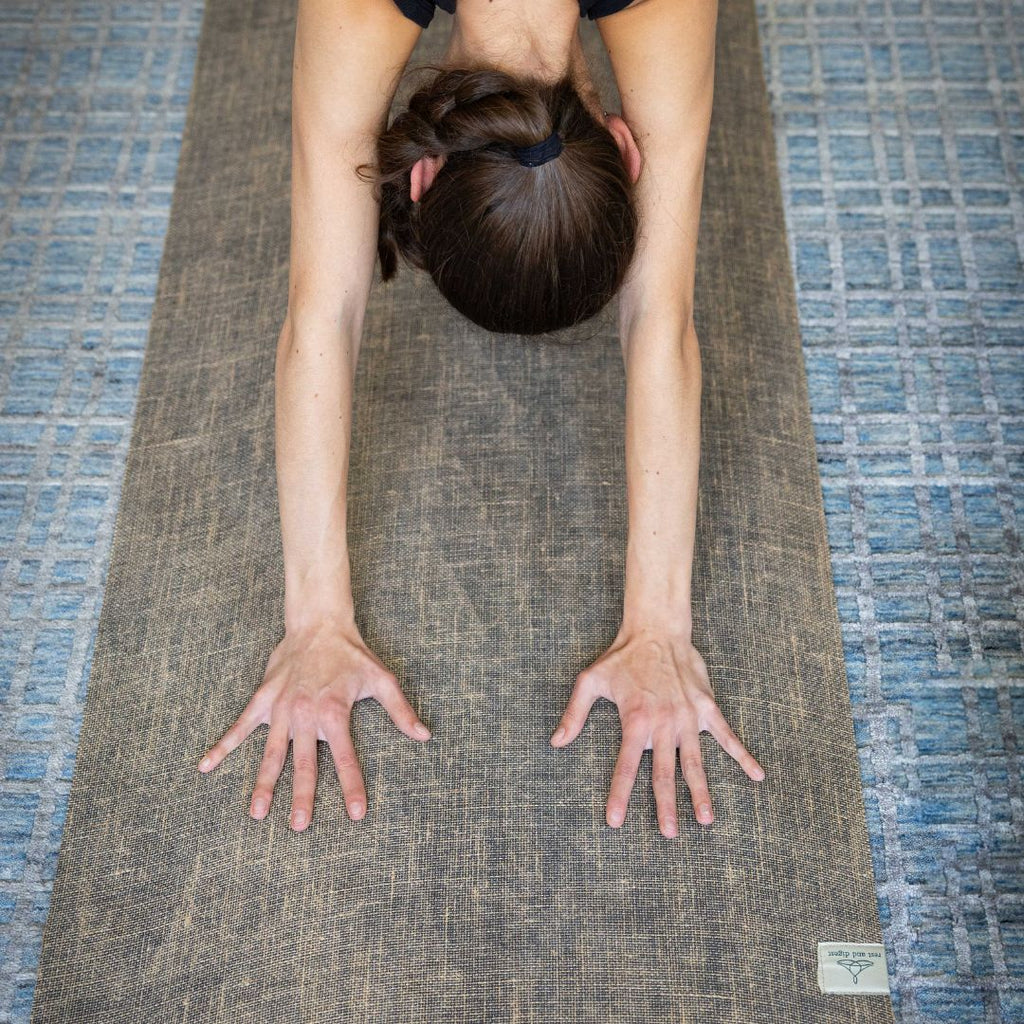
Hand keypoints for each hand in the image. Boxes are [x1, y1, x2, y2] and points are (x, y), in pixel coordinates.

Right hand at [197, 617, 430, 830]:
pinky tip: (205, 766)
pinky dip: (222, 746)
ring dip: (264, 783)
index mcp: (334, 713)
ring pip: (270, 753)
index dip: (351, 787)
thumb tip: (424, 735)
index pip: (345, 758)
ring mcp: (280, 708)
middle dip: (303, 797)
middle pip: (304, 764)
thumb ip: (400, 711)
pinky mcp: (262, 700)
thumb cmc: (351, 653)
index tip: (355, 814)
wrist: (318, 622)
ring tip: (258, 812)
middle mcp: (304, 714)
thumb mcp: (382, 679)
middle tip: (300, 826)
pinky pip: (239, 727)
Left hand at [549, 626, 764, 836]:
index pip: (626, 766)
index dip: (620, 795)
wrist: (657, 629)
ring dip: (701, 792)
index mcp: (636, 721)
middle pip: (665, 773)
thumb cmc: (622, 657)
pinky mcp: (707, 708)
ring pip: (696, 763)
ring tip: (706, 819)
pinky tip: (758, 776)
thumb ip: (573, 714)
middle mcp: (664, 724)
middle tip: (668, 834)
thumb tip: (556, 742)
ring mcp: (689, 718)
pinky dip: (743, 756)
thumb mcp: (589, 681)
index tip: (615, 822)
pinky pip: (728, 737)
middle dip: (666, 806)